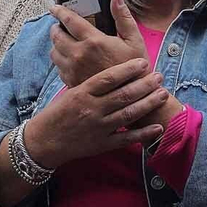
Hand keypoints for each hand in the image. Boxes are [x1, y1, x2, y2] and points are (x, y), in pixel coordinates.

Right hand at [23, 57, 170, 169]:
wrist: (44, 141)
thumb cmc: (57, 113)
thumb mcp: (70, 92)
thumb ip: (91, 82)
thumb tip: (114, 70)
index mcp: (82, 93)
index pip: (108, 77)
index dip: (128, 69)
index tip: (143, 62)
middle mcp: (92, 109)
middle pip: (123, 94)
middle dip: (145, 84)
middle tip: (159, 76)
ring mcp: (98, 128)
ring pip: (128, 114)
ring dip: (148, 104)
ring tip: (163, 94)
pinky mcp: (102, 144)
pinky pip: (126, 139)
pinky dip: (143, 134)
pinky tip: (158, 128)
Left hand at [50, 0, 144, 88]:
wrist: (132, 99)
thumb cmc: (135, 69)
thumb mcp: (134, 40)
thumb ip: (123, 16)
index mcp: (94, 41)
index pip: (69, 20)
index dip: (59, 11)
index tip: (55, 8)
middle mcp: (79, 54)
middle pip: (56, 35)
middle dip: (56, 27)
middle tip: (60, 25)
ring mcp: (73, 69)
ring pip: (54, 51)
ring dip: (56, 44)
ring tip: (64, 42)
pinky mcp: (71, 82)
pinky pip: (58, 67)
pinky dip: (61, 60)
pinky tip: (70, 59)